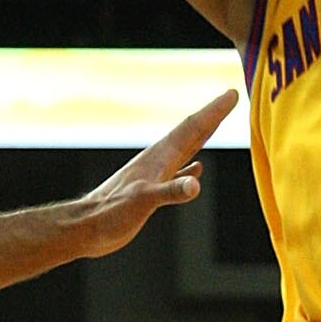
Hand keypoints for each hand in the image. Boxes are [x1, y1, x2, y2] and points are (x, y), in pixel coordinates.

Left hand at [65, 96, 236, 259]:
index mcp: (160, 158)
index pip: (193, 128)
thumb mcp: (143, 201)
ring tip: (215, 124)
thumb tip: (196, 184)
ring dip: (202, 137)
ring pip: (185, 149)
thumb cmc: (111, 213)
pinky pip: (176, 172)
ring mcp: (154, 175)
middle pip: (191, 133)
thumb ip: (170, 191)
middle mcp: (158, 161)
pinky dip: (189, 167)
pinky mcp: (150, 191)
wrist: (87, 227)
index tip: (232, 94)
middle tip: (230, 98)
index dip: (214, 111)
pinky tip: (197, 169)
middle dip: (212, 116)